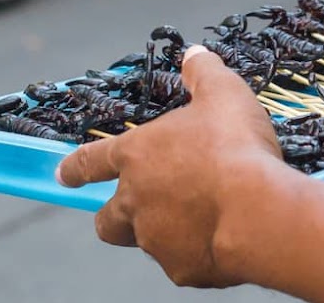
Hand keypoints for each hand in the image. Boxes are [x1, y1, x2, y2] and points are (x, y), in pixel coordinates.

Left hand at [57, 45, 282, 286]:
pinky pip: (182, 262)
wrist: (260, 212)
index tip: (63, 175)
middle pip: (107, 220)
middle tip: (142, 209)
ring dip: (164, 231)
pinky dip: (196, 252)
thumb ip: (204, 73)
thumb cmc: (236, 148)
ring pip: (146, 240)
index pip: (90, 161)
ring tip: (202, 217)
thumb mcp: (224, 94)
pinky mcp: (181, 269)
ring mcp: (155, 239)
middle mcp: (136, 200)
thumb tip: (194, 55)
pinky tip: (223, 238)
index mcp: (137, 155)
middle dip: (114, 217)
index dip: (74, 168)